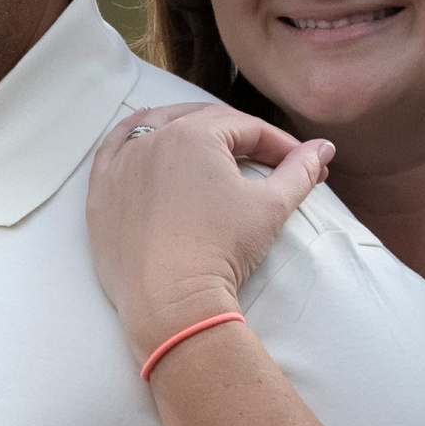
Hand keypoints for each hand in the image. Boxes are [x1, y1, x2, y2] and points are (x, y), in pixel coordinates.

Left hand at [85, 103, 334, 357]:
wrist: (171, 303)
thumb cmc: (221, 250)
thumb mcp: (271, 207)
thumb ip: (299, 170)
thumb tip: (323, 148)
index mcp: (194, 134)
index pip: (246, 128)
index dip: (279, 145)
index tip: (300, 164)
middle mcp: (152, 138)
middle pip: (202, 122)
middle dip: (237, 135)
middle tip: (263, 156)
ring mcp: (121, 164)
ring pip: (154, 126)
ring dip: (184, 126)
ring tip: (208, 139)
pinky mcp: (101, 191)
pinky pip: (113, 150)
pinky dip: (131, 139)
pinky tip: (145, 138)